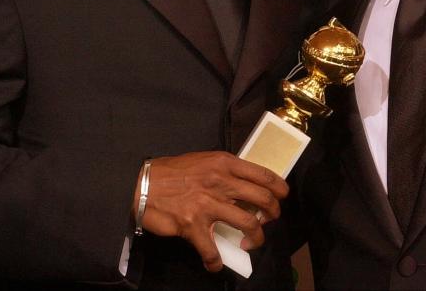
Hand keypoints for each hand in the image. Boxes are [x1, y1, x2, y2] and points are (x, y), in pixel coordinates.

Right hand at [134, 151, 288, 271]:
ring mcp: (209, 205)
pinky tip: (216, 265)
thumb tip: (244, 183)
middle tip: (270, 219)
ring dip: (255, 237)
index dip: (279, 187)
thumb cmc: (173, 171)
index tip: (283, 196)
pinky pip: (212, 250)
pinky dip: (216, 261)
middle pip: (262, 199)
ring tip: (251, 242)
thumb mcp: (204, 160)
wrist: (142, 184)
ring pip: (247, 223)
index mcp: (225, 164)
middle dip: (273, 212)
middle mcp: (221, 182)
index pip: (263, 175)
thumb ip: (225, 170)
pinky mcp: (194, 226)